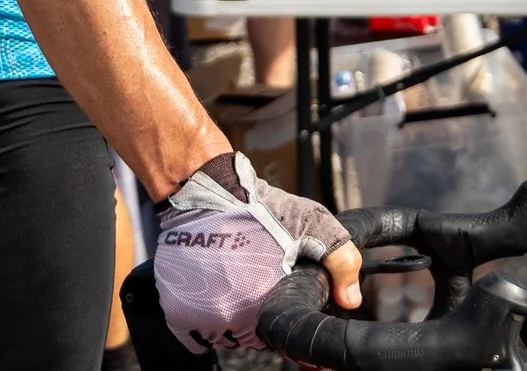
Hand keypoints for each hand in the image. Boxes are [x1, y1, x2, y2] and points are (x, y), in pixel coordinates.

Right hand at [154, 153, 363, 349]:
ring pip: (221, 334)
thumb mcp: (314, 225)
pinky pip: (194, 333)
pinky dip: (202, 318)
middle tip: (254, 281)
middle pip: (249, 337)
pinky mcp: (176, 310)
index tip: (280, 305)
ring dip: (229, 317)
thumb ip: (341, 262)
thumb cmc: (258, 207)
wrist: (206, 188)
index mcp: (264, 305)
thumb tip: (351, 299)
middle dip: (256, 315)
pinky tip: (214, 290)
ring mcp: (199, 316)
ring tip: (234, 280)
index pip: (279, 337)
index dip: (284, 322)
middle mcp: (229, 318)